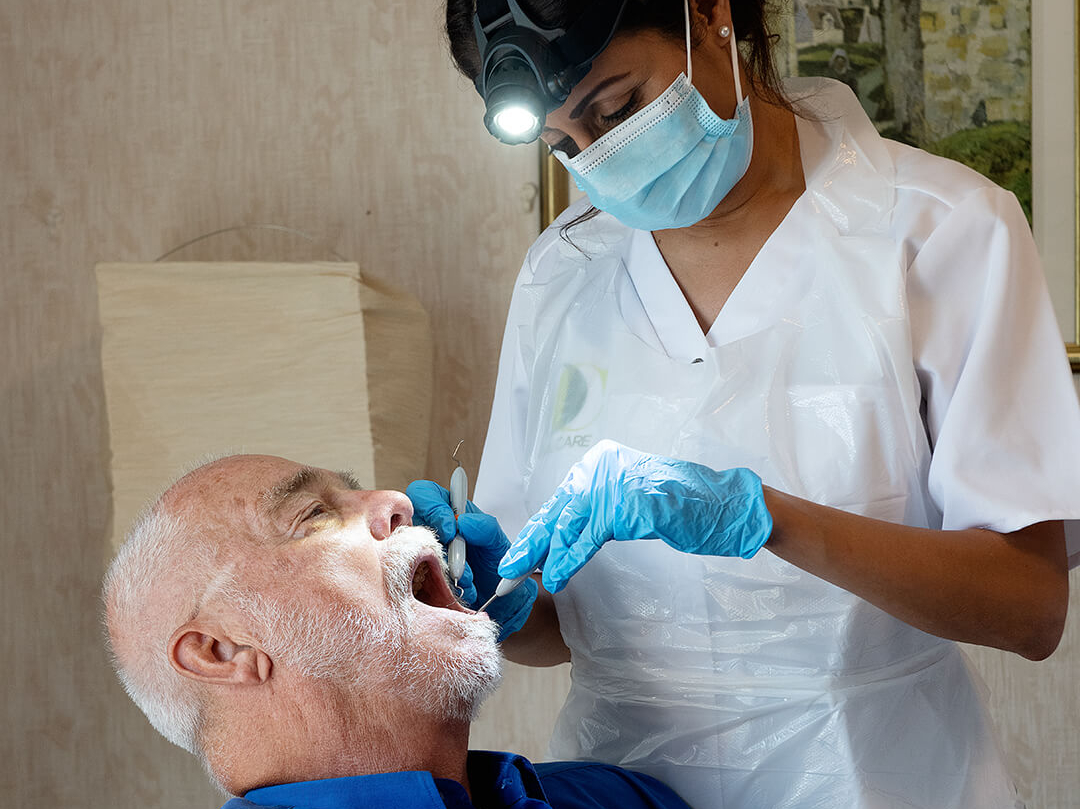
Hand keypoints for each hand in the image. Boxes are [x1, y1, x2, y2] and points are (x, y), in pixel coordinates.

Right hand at [406, 480, 536, 640]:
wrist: (499, 601)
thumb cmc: (496, 567)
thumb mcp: (498, 546)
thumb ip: (486, 529)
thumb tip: (465, 522)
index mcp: (449, 512)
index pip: (425, 494)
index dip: (432, 507)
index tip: (453, 529)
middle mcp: (430, 531)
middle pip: (408, 522)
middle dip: (434, 545)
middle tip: (456, 562)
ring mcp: (421, 554)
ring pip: (411, 553)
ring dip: (441, 570)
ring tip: (467, 581)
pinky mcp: (418, 578)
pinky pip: (413, 578)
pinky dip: (437, 588)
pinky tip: (459, 592)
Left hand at [498, 440, 772, 592]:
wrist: (722, 506)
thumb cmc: (680, 507)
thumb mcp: (627, 505)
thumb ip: (596, 512)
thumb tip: (559, 536)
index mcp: (599, 464)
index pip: (560, 502)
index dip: (537, 531)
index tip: (516, 556)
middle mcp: (601, 467)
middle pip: (557, 512)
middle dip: (530, 544)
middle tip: (506, 571)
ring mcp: (614, 484)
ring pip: (568, 524)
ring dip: (544, 556)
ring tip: (521, 579)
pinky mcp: (627, 506)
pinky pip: (590, 536)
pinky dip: (570, 558)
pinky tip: (555, 576)